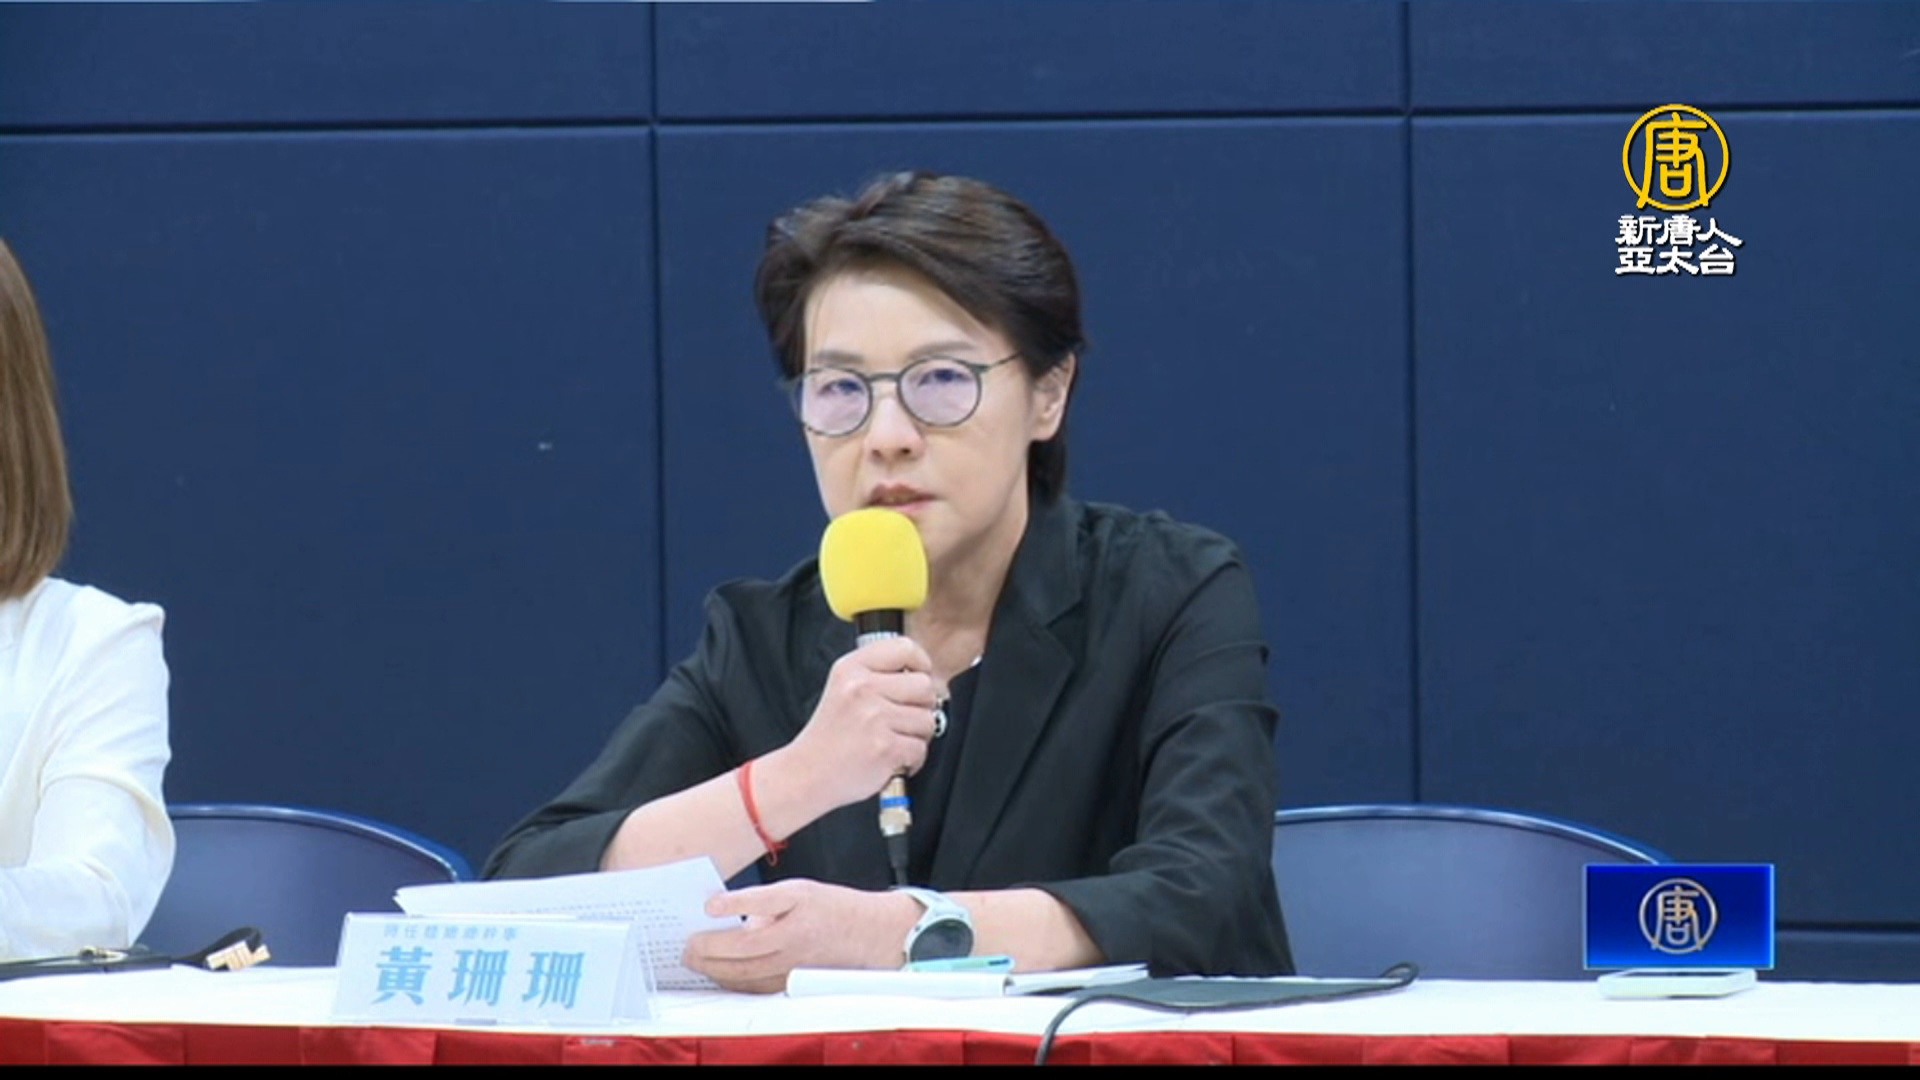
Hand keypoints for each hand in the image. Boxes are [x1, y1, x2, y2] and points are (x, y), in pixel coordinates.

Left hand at [684, 879, 916, 993]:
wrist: (868, 933)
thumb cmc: (832, 908)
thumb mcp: (800, 889)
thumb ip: (763, 901)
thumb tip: (726, 916)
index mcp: (798, 906)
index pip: (761, 904)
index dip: (733, 904)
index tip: (708, 906)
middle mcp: (795, 938)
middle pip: (744, 949)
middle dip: (708, 949)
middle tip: (686, 945)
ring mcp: (794, 964)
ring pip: (746, 973)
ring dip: (714, 968)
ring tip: (693, 960)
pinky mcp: (793, 981)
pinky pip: (756, 986)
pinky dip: (732, 981)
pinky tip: (718, 975)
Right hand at [783, 636, 940, 813]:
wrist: (806, 775)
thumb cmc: (828, 738)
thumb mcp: (842, 689)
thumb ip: (878, 675)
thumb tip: (923, 675)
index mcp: (850, 669)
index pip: (905, 647)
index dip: (920, 665)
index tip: (917, 679)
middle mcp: (861, 688)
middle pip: (924, 685)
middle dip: (921, 707)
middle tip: (902, 721)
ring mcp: (874, 717)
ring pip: (927, 719)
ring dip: (917, 736)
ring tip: (892, 741)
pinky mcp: (885, 747)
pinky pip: (920, 748)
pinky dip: (911, 760)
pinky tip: (890, 759)